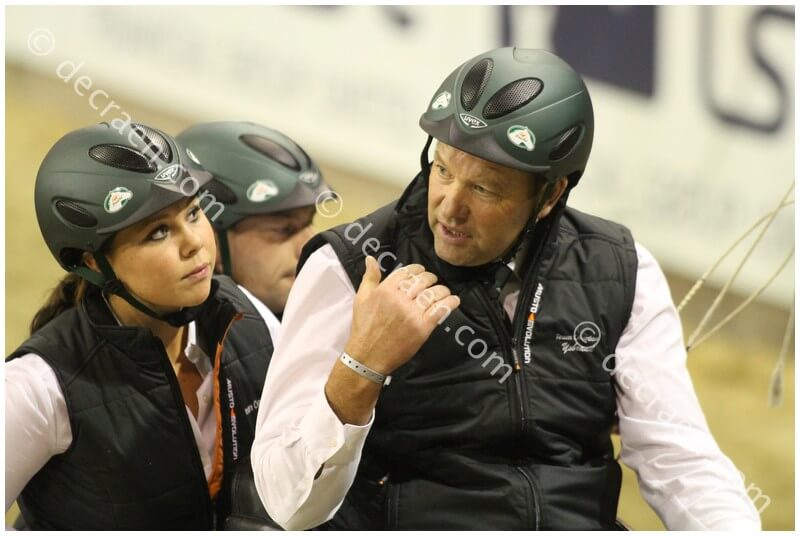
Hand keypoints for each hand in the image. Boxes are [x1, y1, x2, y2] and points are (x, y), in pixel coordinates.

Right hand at [344, 256, 460, 374]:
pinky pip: (441, 310)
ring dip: (442, 290)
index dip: (417, 270)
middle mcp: (399, 299)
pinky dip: (450, 303)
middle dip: (430, 279)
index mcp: (385, 289)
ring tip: (444, 292)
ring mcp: (412, 313)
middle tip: (433, 282)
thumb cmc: (364, 327)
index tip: (421, 272)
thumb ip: (369, 277)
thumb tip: (371, 259)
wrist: (368, 355)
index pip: (407, 272)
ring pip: (434, 293)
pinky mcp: (422, 327)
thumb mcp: (361, 299)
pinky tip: (454, 301)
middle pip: (423, 280)